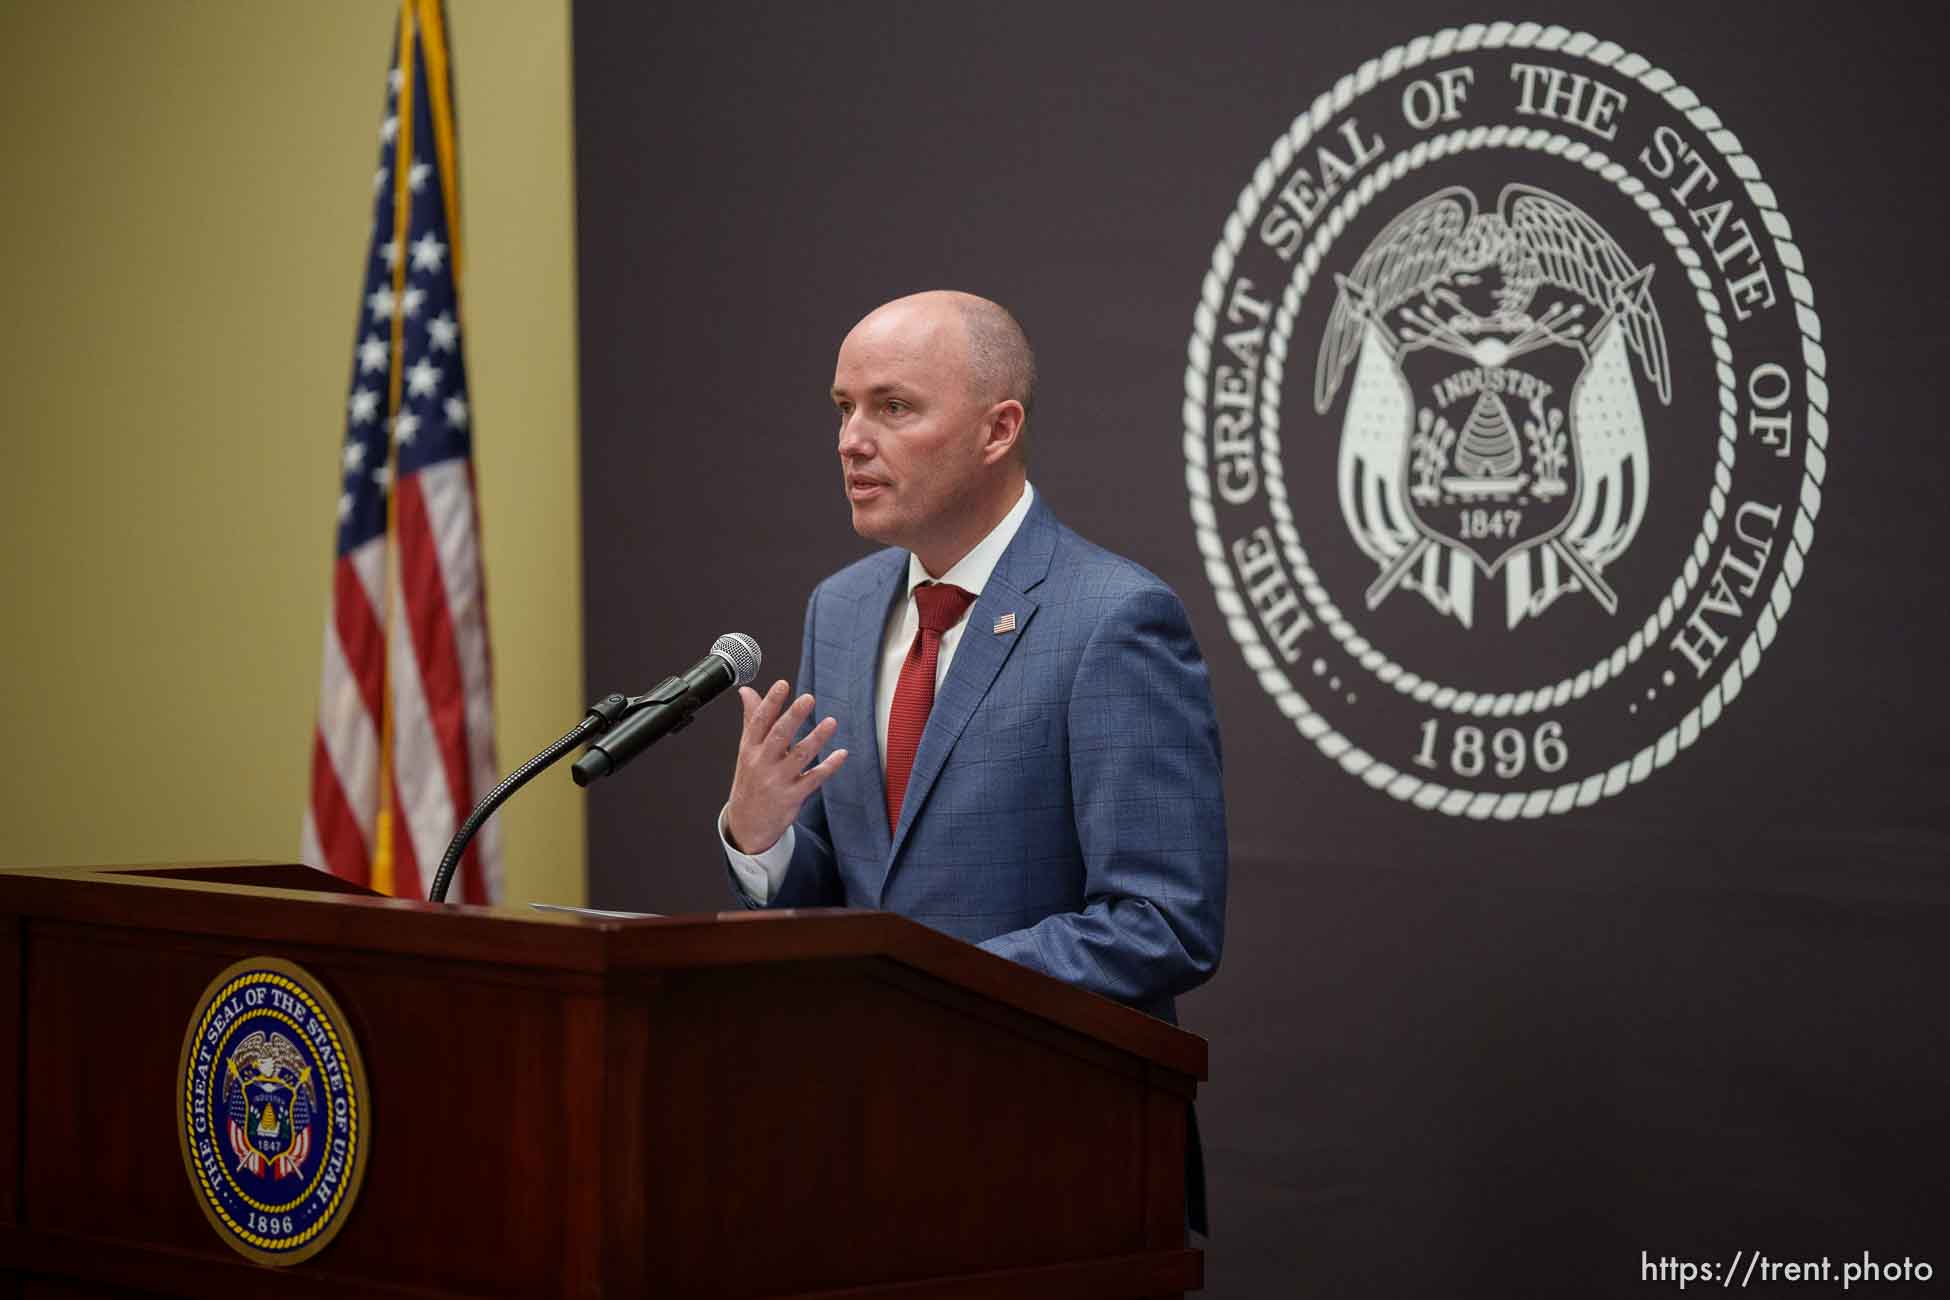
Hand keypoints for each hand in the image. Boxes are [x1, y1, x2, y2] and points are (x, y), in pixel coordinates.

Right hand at [724, 680, 847, 853]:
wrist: (747, 824)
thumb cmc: (750, 780)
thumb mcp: (747, 750)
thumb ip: (751, 719)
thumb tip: (746, 691)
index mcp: (749, 748)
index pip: (759, 722)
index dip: (770, 702)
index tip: (783, 684)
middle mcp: (762, 763)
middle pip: (778, 736)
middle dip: (793, 717)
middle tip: (808, 698)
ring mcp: (777, 781)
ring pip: (799, 756)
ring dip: (816, 738)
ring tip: (831, 722)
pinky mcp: (792, 797)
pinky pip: (813, 779)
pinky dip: (829, 767)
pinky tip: (842, 754)